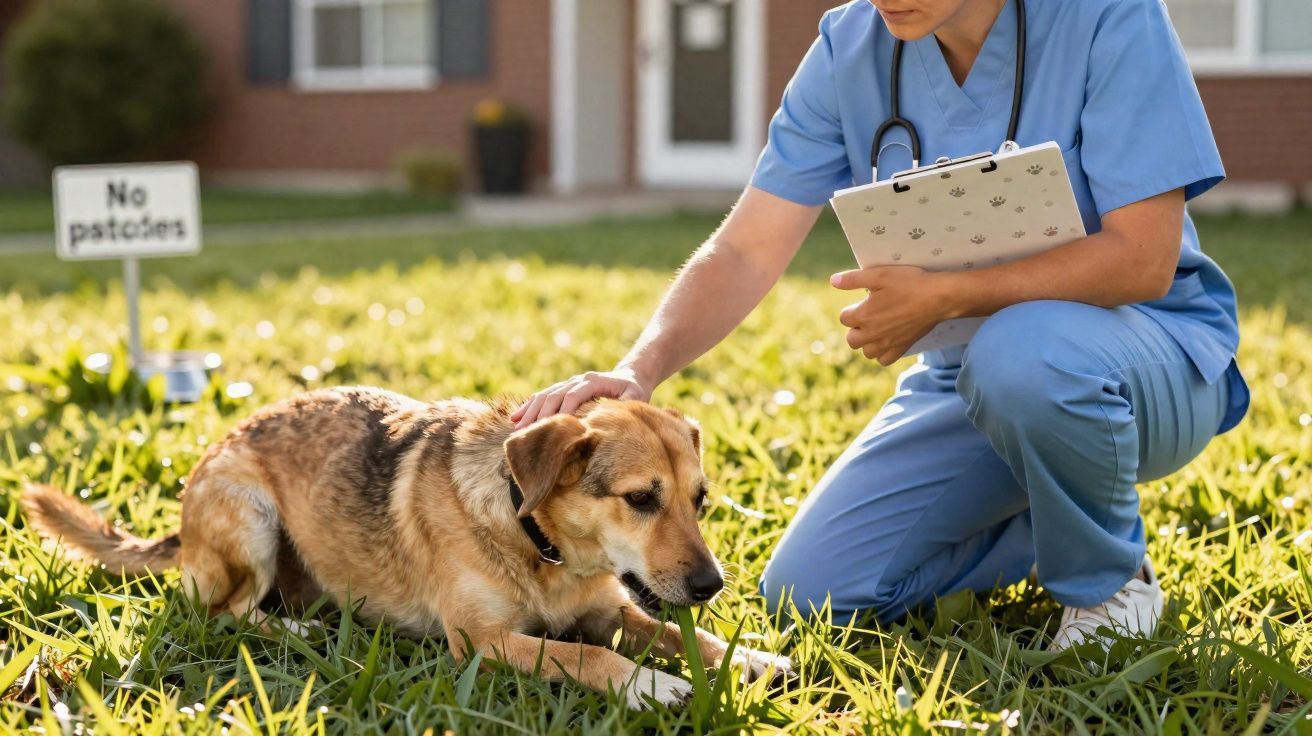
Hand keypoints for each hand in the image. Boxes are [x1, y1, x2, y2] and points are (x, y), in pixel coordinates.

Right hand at [512, 366, 652, 428]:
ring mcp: (568, 383)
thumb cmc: (634, 390)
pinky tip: (515, 418)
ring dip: (530, 412)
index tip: (553, 428)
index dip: (562, 411)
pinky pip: (543, 397)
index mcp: (593, 381)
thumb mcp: (636, 396)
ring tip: (517, 429)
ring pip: (544, 396)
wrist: (629, 376)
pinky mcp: (563, 389)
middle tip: (527, 433)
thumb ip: (626, 404)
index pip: (573, 395)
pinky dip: (529, 407)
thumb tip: (612, 416)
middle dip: (540, 415)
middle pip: (554, 395)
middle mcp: (577, 380)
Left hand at [831, 266, 961, 365]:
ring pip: (867, 352)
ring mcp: (887, 343)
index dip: (853, 309)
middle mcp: (872, 333)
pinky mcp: (901, 348)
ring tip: (878, 328)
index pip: (844, 318)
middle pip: (852, 339)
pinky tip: (887, 340)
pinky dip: (882, 354)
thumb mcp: (879, 274)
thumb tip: (833, 281)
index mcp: (863, 315)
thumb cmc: (909, 283)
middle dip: (856, 329)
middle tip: (869, 316)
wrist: (938, 297)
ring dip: (868, 342)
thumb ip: (853, 279)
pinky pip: (884, 360)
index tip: (865, 302)